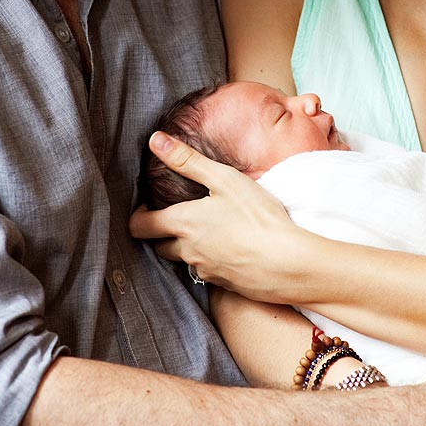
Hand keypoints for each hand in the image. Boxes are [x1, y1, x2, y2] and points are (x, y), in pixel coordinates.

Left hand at [129, 133, 309, 299]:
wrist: (287, 262)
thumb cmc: (256, 216)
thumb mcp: (223, 179)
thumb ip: (187, 160)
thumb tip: (155, 140)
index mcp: (182, 224)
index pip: (139, 226)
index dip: (138, 216)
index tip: (146, 207)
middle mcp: (187, 251)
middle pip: (159, 246)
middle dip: (162, 233)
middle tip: (178, 216)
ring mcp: (205, 271)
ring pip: (184, 260)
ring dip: (187, 247)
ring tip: (207, 231)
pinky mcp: (223, 285)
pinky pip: (207, 272)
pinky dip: (211, 260)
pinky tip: (231, 248)